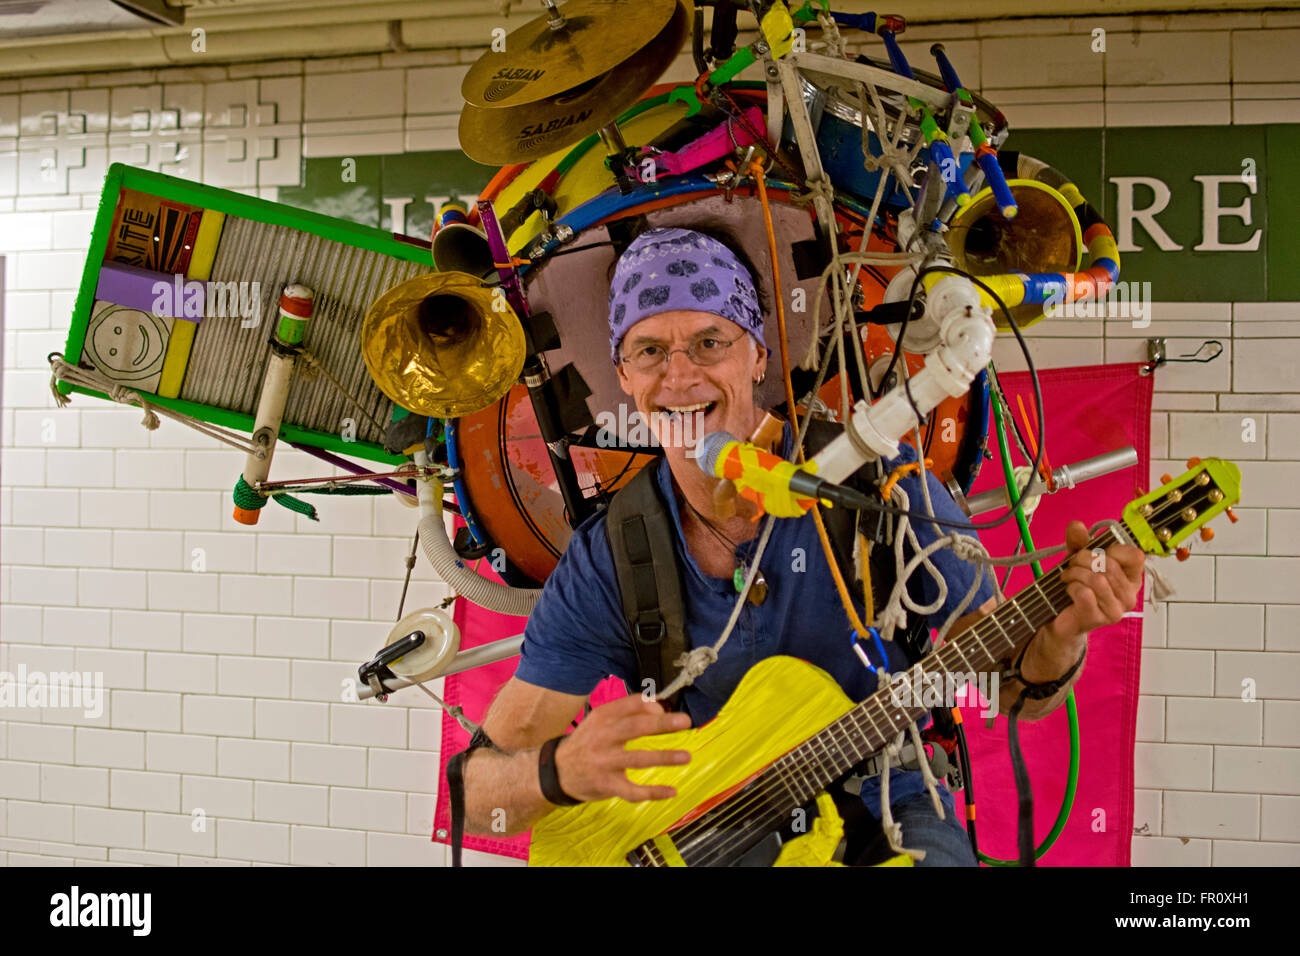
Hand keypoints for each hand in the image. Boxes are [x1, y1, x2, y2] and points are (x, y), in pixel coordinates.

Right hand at [552, 693, 691, 803]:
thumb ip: (627, 712)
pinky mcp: (606, 785)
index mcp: (602, 717)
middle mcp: (602, 737)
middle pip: (636, 728)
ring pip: (637, 759)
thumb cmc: (588, 741)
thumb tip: (659, 707)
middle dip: (662, 724)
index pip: (631, 704)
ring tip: (686, 756)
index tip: (667, 708)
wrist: (558, 770)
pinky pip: (632, 791)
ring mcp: (604, 762)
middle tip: (684, 721)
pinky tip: (671, 790)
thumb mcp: (600, 720)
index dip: (652, 705)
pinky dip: (653, 792)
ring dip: (664, 757)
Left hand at [1046, 519, 1145, 646]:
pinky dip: (1071, 586)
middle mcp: (1129, 596)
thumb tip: (1077, 525)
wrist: (1062, 620)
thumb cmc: (1077, 588)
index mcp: (1132, 579)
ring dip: (1075, 573)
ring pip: (1097, 579)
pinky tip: (1069, 590)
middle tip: (1072, 564)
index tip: (1097, 553)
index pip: (1135, 556)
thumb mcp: (1078, 560)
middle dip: (1084, 559)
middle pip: (1110, 566)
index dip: (1113, 549)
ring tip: (1068, 576)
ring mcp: (1116, 610)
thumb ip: (1079, 542)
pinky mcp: (1098, 618)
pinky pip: (1084, 592)